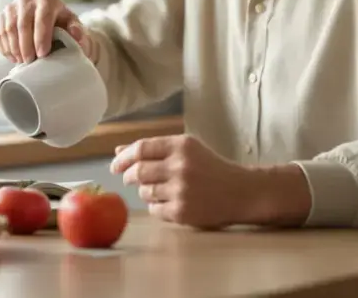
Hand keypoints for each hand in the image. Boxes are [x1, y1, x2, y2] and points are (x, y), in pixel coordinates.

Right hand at [0, 0, 96, 63]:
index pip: (41, 17)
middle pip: (22, 23)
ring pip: (8, 29)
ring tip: (22, 61)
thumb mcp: (73, 26)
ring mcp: (10, 7)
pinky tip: (13, 58)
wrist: (47, 21)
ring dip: (14, 48)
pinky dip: (4, 48)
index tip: (43, 54)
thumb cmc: (62, 25)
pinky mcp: (0, 17)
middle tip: (30, 61)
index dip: (41, 37)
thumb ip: (78, 30)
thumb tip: (75, 34)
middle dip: (25, 45)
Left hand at [110, 134, 299, 228]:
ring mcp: (181, 190)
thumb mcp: (187, 150)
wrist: (243, 192)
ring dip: (145, 192)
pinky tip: (170, 202)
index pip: (140, 148)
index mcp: (181, 145)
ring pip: (144, 192)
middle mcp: (180, 166)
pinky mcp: (183, 212)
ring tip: (161, 189)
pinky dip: (156, 206)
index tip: (114, 166)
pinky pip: (154, 209)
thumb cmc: (211, 168)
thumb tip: (118, 151)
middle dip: (129, 177)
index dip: (123, 158)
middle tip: (130, 179)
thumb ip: (154, 149)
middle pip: (138, 171)